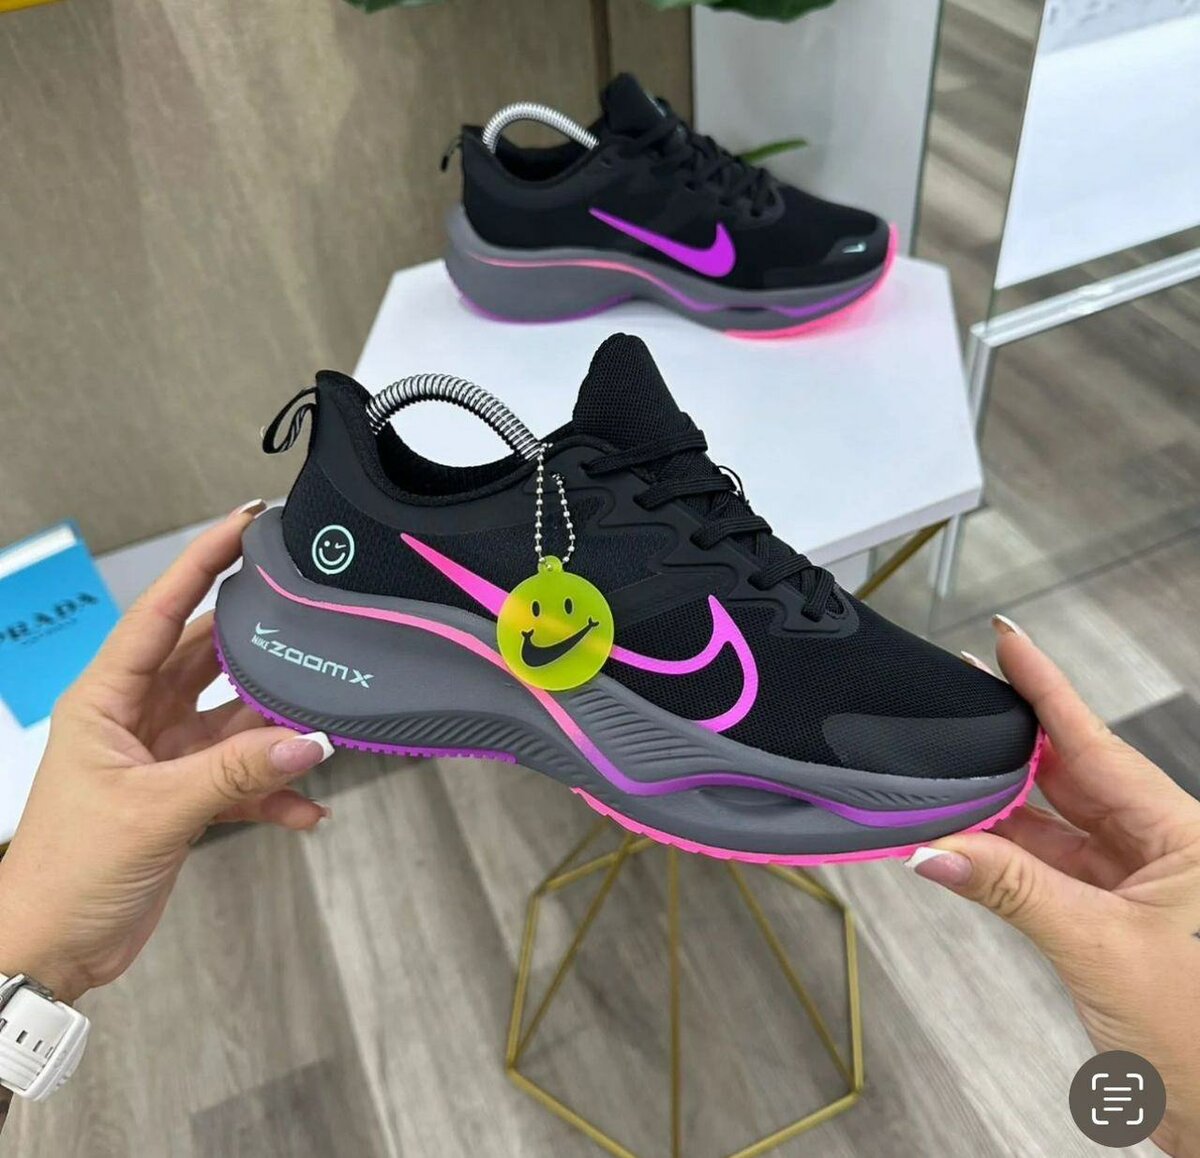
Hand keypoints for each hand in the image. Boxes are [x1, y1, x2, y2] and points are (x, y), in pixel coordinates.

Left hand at [0, 503, 333, 1005]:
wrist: (49, 951)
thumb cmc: (63, 873)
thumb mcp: (153, 811)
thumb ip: (236, 772)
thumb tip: (307, 739)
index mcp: (107, 699)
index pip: (160, 612)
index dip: (201, 563)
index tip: (242, 525)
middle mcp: (136, 716)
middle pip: (210, 657)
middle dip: (259, 646)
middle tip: (308, 622)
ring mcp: (164, 755)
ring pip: (236, 717)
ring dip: (276, 729)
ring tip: (319, 730)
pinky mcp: (186, 794)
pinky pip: (244, 776)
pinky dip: (275, 791)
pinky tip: (305, 808)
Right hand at [906, 617, 1199, 1156]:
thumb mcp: (1099, 950)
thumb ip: (1012, 891)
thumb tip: (936, 850)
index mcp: (1183, 835)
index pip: (1097, 742)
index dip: (1047, 687)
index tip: (1008, 641)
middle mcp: (1162, 849)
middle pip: (1070, 778)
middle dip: (1010, 747)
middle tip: (958, 709)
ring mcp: (1138, 886)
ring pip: (1054, 829)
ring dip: (997, 817)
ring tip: (942, 789)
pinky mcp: (1115, 921)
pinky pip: (1049, 873)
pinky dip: (1004, 863)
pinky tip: (963, 849)